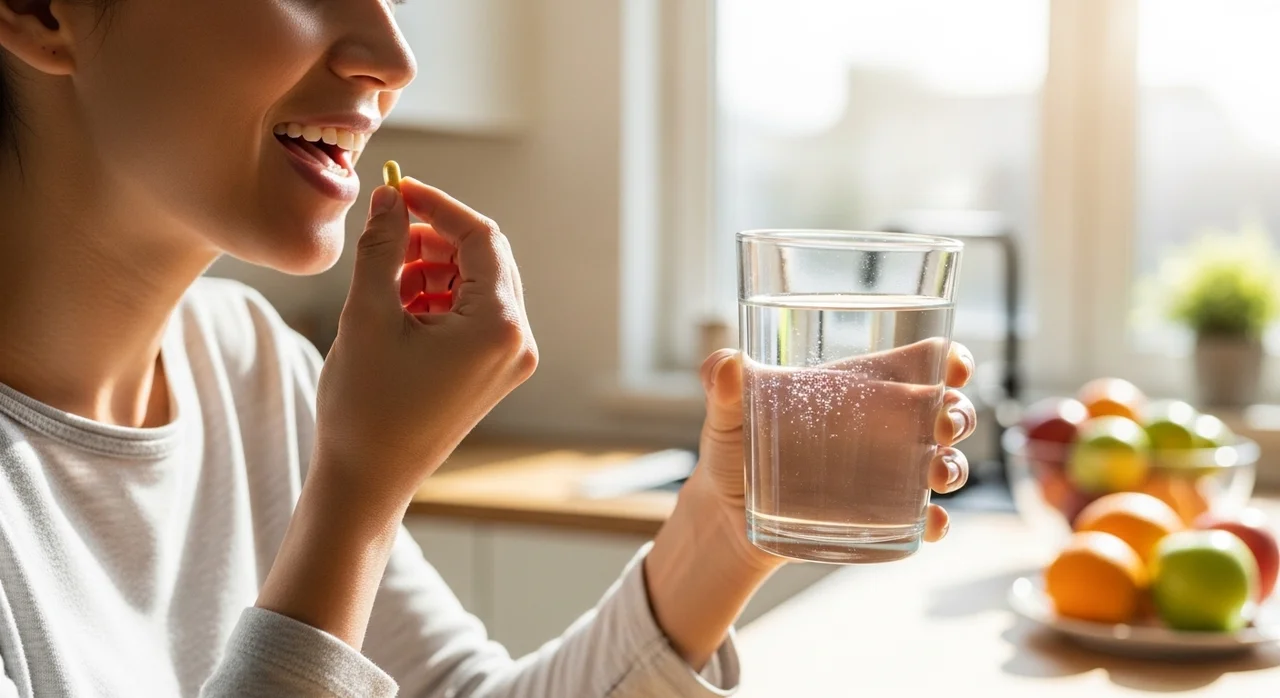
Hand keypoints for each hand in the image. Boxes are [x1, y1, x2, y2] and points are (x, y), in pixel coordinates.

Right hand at [314, 179, 537, 501]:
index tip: (396, 190)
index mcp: (499, 326)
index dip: (438, 206)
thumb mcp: (368, 315)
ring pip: (478, 285)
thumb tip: (389, 196)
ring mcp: (510, 360)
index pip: (481, 238)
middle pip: (486, 258)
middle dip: (435, 238)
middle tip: (386, 233)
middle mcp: (518, 341)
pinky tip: (399, 311)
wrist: (368, 480)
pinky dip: (439, 299)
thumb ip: (382, 247)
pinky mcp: (494, 372)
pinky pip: (475, 314)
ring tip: (385, 284)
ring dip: (433, 269)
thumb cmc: (365, 406)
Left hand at [687, 340, 976, 570]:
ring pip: (945, 463)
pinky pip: (922, 520)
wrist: (725, 514)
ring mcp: (887, 475)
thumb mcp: (725, 413)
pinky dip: (937, 522)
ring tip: (936, 474)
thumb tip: (725, 364)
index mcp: (858, 388)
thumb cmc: (733, 448)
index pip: (921, 363)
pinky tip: (931, 523)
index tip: (955, 365)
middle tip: (941, 425)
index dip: (950, 359)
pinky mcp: (880, 518)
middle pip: (946, 410)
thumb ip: (721, 385)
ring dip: (955, 466)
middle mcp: (884, 428)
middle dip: (958, 414)